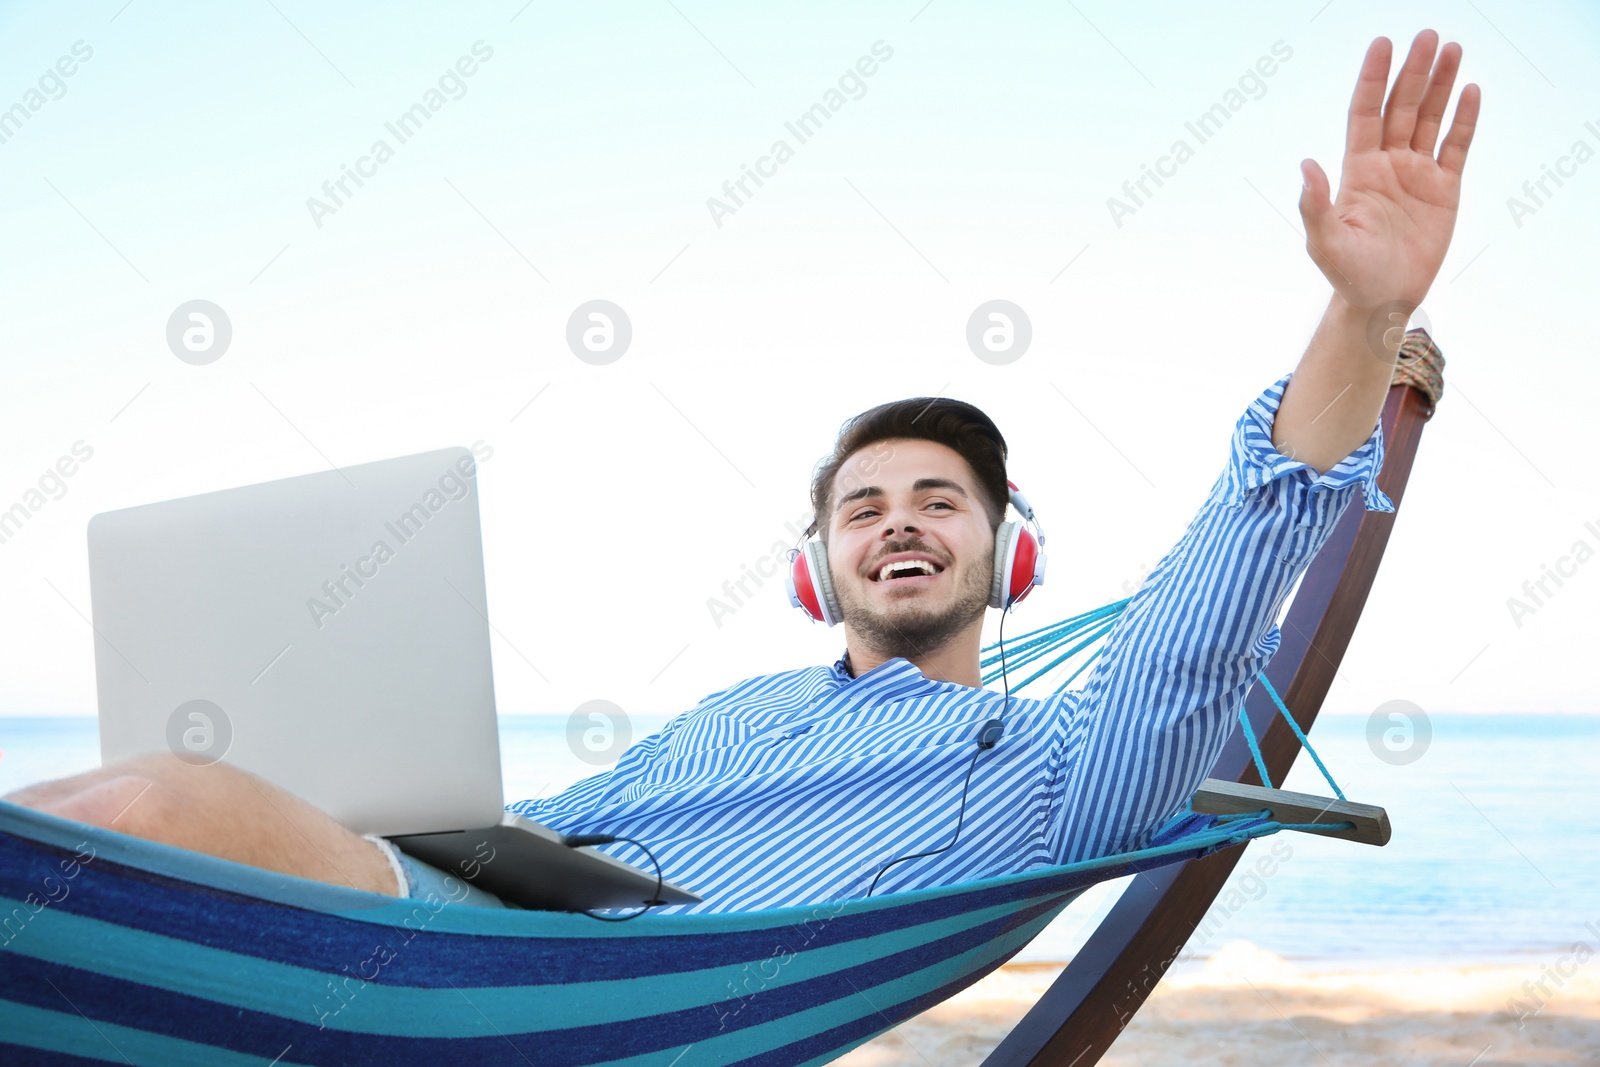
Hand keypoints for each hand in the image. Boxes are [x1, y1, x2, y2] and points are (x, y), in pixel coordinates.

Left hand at [1298, 30, 1480, 311]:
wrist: (1382, 300)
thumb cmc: (1348, 274)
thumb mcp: (1325, 242)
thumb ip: (1315, 204)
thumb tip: (1306, 165)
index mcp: (1358, 170)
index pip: (1365, 113)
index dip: (1373, 80)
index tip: (1382, 45)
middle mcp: (1387, 164)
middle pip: (1401, 107)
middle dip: (1413, 72)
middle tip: (1427, 36)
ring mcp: (1416, 174)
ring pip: (1429, 119)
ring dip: (1439, 85)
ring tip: (1451, 49)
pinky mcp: (1443, 189)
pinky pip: (1455, 147)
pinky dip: (1463, 120)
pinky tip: (1469, 91)